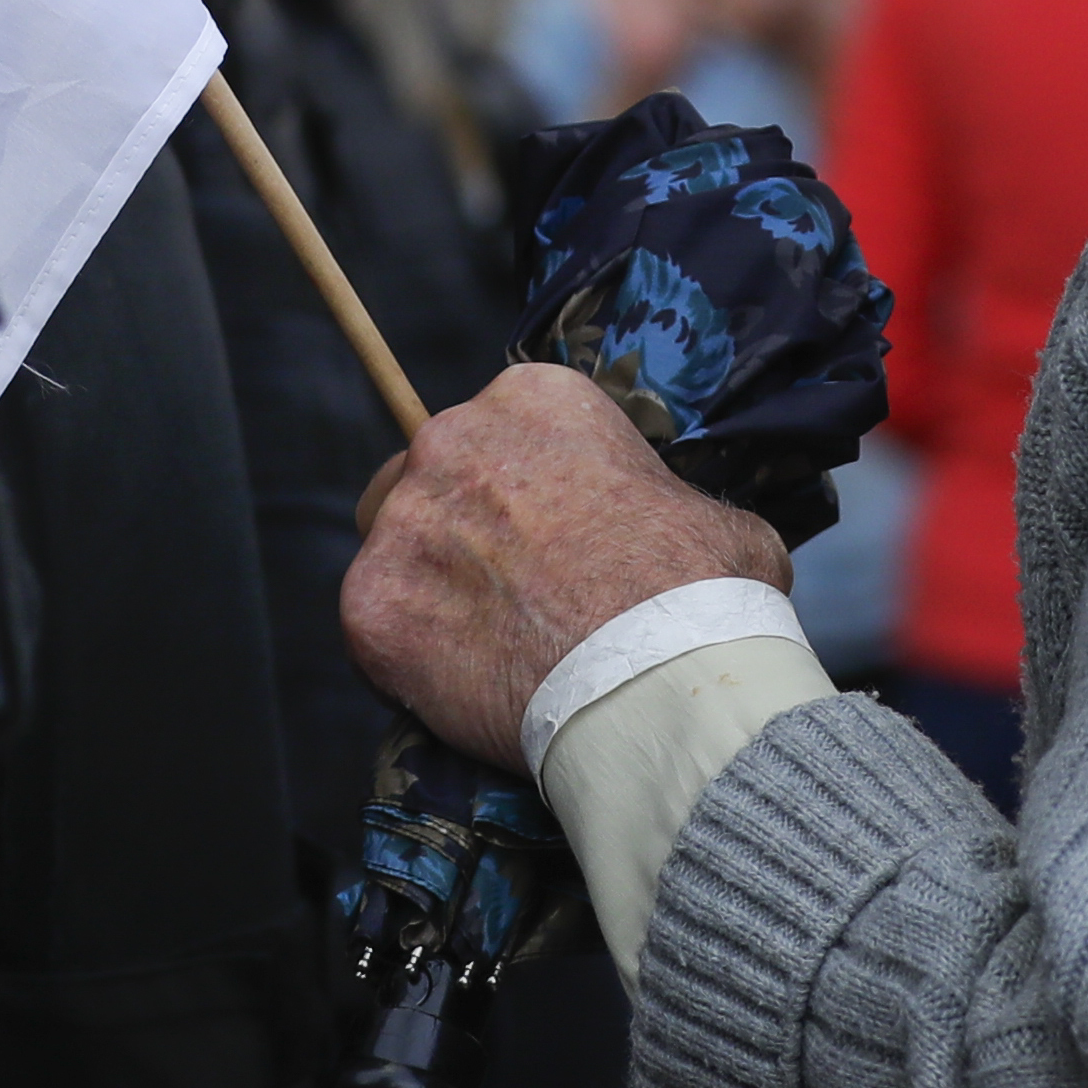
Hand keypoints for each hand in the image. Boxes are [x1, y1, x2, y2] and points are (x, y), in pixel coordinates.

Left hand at [342, 362, 788, 769]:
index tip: (551, 538)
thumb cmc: (703, 600)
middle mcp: (453, 439)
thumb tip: (674, 532)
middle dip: (460, 527)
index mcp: (535, 400)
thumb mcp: (716, 518)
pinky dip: (405, 658)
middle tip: (510, 592)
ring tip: (483, 645)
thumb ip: (669, 506)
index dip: (526, 489)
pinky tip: (460, 688)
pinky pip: (372, 627)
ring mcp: (403, 522)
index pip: (503, 432)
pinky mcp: (371, 603)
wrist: (659, 685)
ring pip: (389, 544)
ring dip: (425, 583)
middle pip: (431, 476)